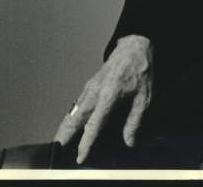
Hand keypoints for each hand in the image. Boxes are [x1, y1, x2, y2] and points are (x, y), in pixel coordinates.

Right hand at [54, 34, 152, 164]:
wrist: (134, 46)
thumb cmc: (140, 70)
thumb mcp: (145, 96)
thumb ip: (135, 120)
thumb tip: (129, 141)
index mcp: (109, 95)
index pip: (94, 123)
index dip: (87, 141)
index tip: (80, 156)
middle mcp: (95, 91)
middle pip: (76, 117)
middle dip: (65, 134)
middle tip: (56, 150)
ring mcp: (90, 87)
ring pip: (73, 110)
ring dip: (64, 126)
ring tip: (57, 142)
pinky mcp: (89, 85)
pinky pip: (76, 103)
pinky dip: (70, 116)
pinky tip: (67, 126)